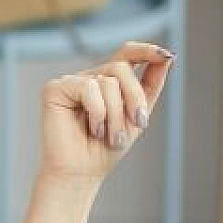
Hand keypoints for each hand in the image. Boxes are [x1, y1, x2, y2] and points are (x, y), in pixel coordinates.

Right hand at [40, 42, 173, 184]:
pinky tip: (93, 129)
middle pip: (121, 67)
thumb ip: (150, 85)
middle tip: (137, 123)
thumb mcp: (137, 115)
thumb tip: (167, 57)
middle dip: (134, 97)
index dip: (146, 49)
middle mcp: (89, 78)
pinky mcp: (55, 89)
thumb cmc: (105, 149)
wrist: (82, 173)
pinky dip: (97, 112)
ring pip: (107, 80)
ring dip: (116, 114)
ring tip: (110, 136)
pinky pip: (88, 88)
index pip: (127, 53)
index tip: (166, 55)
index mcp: (107, 81)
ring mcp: (71, 82)